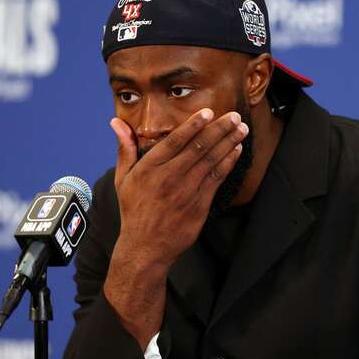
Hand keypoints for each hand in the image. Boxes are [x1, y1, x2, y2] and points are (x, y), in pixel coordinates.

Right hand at [109, 108, 248, 268]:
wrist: (145, 247)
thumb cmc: (134, 210)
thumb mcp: (123, 178)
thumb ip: (125, 148)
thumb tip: (116, 122)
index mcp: (149, 168)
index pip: (175, 141)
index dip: (193, 125)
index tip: (208, 112)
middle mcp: (169, 177)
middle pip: (199, 147)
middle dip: (219, 129)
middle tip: (235, 115)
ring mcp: (186, 191)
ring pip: (211, 160)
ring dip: (228, 142)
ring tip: (242, 128)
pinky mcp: (199, 204)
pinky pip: (217, 178)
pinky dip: (228, 162)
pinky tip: (236, 150)